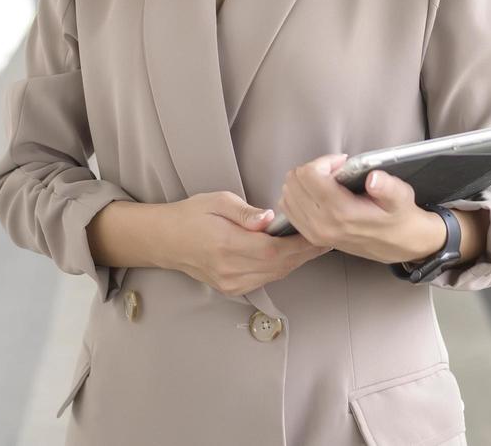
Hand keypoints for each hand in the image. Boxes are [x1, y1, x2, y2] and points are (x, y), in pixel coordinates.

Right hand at [162, 191, 332, 297]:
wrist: (166, 239)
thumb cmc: (192, 216)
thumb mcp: (217, 201)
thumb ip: (245, 212)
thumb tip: (269, 219)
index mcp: (226, 244)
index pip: (273, 250)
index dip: (300, 245)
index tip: (318, 234)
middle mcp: (229, 269)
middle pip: (279, 265)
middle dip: (305, 253)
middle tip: (325, 238)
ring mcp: (230, 283)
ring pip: (275, 275)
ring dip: (296, 261)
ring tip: (312, 245)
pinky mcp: (231, 288)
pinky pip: (265, 280)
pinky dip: (281, 268)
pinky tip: (290, 255)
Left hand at [277, 154, 443, 264]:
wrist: (399, 244)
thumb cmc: (398, 217)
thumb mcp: (401, 197)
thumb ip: (387, 186)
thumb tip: (373, 178)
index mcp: (342, 212)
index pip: (310, 175)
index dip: (324, 162)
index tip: (341, 164)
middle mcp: (323, 224)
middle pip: (294, 182)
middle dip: (313, 169)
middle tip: (335, 171)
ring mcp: (314, 232)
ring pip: (287, 194)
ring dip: (304, 182)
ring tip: (327, 182)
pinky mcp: (311, 236)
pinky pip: (288, 209)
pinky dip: (297, 195)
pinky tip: (317, 193)